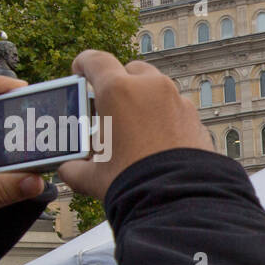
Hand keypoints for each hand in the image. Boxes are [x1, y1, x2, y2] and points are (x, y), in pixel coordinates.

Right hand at [57, 51, 214, 200]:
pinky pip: (177, 110)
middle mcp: (151, 88)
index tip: (79, 71)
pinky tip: (159, 141)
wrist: (180, 203)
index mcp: (119, 91)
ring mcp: (178, 102)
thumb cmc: (134, 183)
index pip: (96, 61)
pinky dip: (167, 118)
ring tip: (135, 126)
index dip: (84, 63)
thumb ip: (74, 167)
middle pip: (131, 71)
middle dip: (120, 83)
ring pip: (158, 89)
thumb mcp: (93, 176)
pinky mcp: (197, 120)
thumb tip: (68, 169)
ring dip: (146, 100)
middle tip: (110, 105)